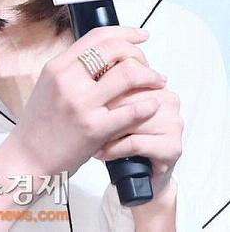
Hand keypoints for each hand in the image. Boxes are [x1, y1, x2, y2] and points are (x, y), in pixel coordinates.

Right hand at [4, 26, 165, 177]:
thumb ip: (73, 67)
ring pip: (127, 75)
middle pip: (115, 50)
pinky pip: (130, 111)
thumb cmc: (40, 123)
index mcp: (58, 66)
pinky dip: (147, 105)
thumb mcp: (49, 84)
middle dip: (139, 54)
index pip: (97, 36)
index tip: (140, 36)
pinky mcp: (93, 129)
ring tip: (157, 82)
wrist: (27, 157)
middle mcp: (68, 80)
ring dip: (150, 76)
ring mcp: (81, 104)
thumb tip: (104, 53)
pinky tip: (152, 105)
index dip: (125, 32)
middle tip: (149, 65)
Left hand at [94, 84, 182, 200]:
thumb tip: (85, 78)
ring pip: (130, 120)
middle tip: (82, 118)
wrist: (143, 177)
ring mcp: (173, 123)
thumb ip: (110, 90)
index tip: (84, 96)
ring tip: (88, 138)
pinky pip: (135, 143)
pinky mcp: (171, 146)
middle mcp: (168, 100)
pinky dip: (114, 149)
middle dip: (103, 110)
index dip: (103, 87)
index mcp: (156, 84)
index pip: (126, 76)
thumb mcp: (118, 109)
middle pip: (127, 98)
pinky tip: (102, 153)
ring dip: (106, 132)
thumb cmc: (127, 139)